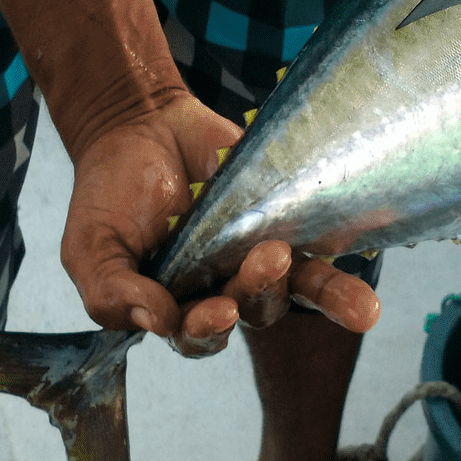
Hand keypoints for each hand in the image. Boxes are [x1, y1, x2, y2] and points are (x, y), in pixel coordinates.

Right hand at [60, 94, 380, 356]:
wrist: (138, 124)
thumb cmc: (109, 193)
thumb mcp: (90, 248)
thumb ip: (112, 292)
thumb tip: (155, 323)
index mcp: (176, 306)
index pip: (197, 336)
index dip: (207, 331)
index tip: (214, 312)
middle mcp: (223, 287)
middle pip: (254, 310)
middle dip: (260, 293)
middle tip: (264, 260)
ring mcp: (259, 253)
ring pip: (298, 287)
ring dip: (325, 295)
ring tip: (356, 305)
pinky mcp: (287, 218)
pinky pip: (321, 244)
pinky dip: (345, 258)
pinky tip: (370, 268)